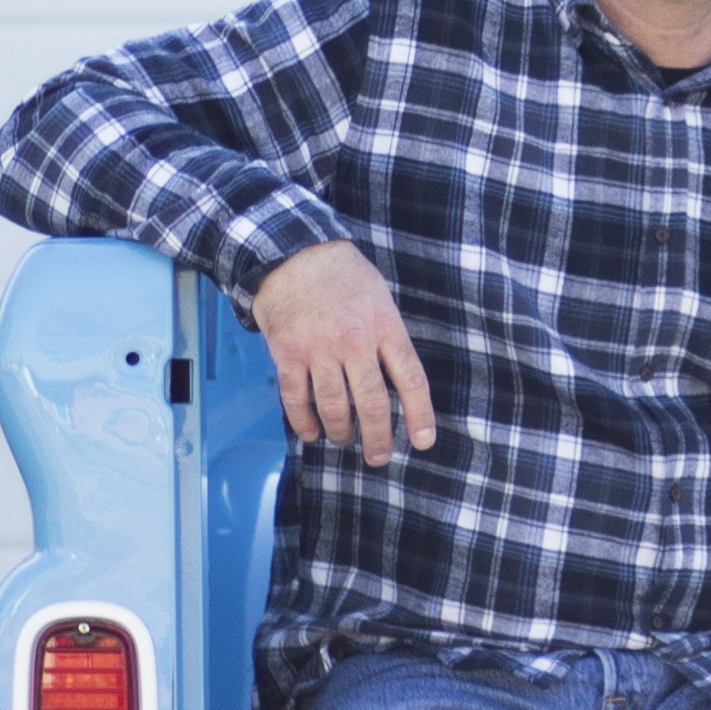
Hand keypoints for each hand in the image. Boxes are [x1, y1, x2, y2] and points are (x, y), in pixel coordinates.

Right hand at [253, 240, 434, 467]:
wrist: (292, 253)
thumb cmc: (344, 275)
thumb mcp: (381, 299)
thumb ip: (389, 338)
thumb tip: (396, 383)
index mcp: (386, 326)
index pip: (411, 380)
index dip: (419, 415)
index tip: (423, 441)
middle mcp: (354, 341)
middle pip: (371, 403)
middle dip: (378, 438)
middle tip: (380, 457)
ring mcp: (318, 348)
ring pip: (333, 406)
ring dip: (341, 431)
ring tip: (345, 440)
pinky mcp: (286, 353)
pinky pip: (295, 398)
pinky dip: (303, 421)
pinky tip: (311, 433)